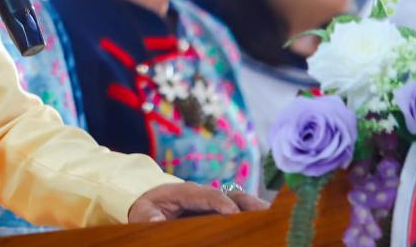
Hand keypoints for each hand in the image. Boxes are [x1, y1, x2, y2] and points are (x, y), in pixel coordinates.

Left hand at [127, 182, 267, 222]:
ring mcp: (213, 201)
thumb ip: (149, 217)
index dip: (220, 202)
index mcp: (184, 191)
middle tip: (266, 214)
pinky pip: (238, 210)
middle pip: (230, 194)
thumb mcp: (141, 213)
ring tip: (274, 219)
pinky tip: (266, 224)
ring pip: (239, 201)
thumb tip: (156, 221)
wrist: (149, 202)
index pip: (206, 194)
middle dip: (248, 203)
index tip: (232, 213)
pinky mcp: (218, 210)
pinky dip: (252, 215)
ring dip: (256, 209)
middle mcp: (203, 193)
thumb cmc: (146, 208)